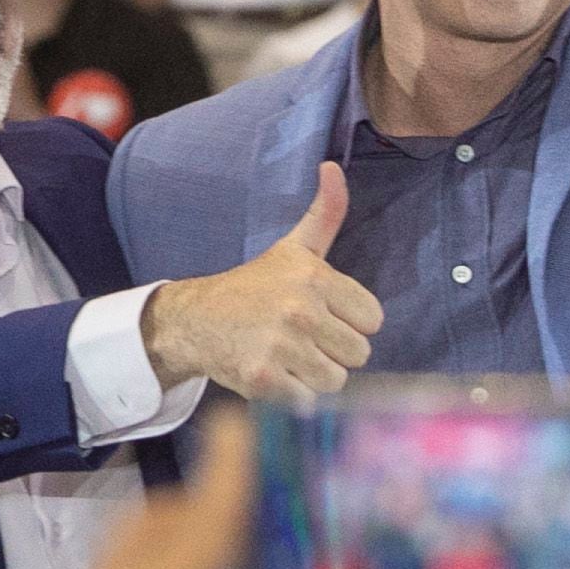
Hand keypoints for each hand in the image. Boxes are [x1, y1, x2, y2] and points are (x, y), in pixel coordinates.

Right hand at [141, 164, 382, 401]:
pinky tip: (273, 373)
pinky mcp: (264, 380)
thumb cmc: (253, 287)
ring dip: (315, 376)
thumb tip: (334, 166)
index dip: (348, 321)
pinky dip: (293, 396)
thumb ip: (324, 213)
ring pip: (336, 380)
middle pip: (359, 353)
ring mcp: (281, 346)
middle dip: (333, 351)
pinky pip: (309, 402)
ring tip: (287, 356)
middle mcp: (300, 309)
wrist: (195, 321)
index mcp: (315, 277)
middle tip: (300, 338)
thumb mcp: (294, 248)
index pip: (373, 320)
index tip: (320, 315)